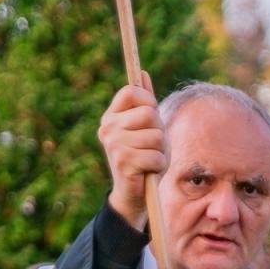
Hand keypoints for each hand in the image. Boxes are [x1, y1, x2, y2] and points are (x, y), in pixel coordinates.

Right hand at [99, 74, 161, 229]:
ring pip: (156, 136)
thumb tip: (143, 74)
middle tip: (151, 146)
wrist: (133, 194)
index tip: (150, 117)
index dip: (147, 100)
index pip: (131, 91)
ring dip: (161, 151)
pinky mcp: (123, 162)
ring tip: (150, 160)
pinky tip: (148, 171)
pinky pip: (156, 156)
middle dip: (159, 131)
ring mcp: (114, 145)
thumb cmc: (143, 157)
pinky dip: (159, 165)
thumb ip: (145, 102)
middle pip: (148, 113)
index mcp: (111, 117)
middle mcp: (108, 128)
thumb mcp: (147, 128)